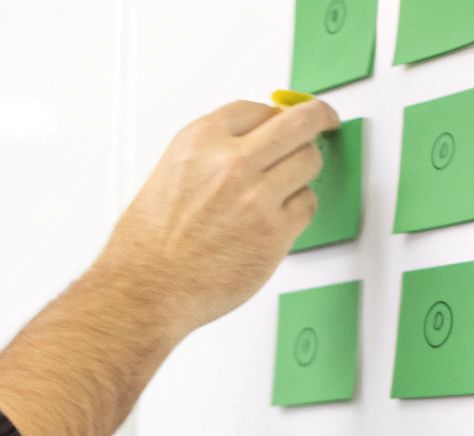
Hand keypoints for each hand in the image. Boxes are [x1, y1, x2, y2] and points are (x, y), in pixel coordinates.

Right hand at [88, 97, 340, 340]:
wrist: (147, 288)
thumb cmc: (150, 243)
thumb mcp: (172, 173)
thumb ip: (213, 154)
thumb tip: (252, 145)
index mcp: (201, 141)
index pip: (257, 109)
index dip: (277, 113)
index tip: (289, 114)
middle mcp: (231, 162)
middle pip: (299, 123)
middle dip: (319, 118)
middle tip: (326, 120)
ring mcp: (257, 196)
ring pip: (309, 162)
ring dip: (303, 171)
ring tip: (286, 185)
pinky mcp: (275, 231)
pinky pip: (307, 205)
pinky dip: (298, 209)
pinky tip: (276, 219)